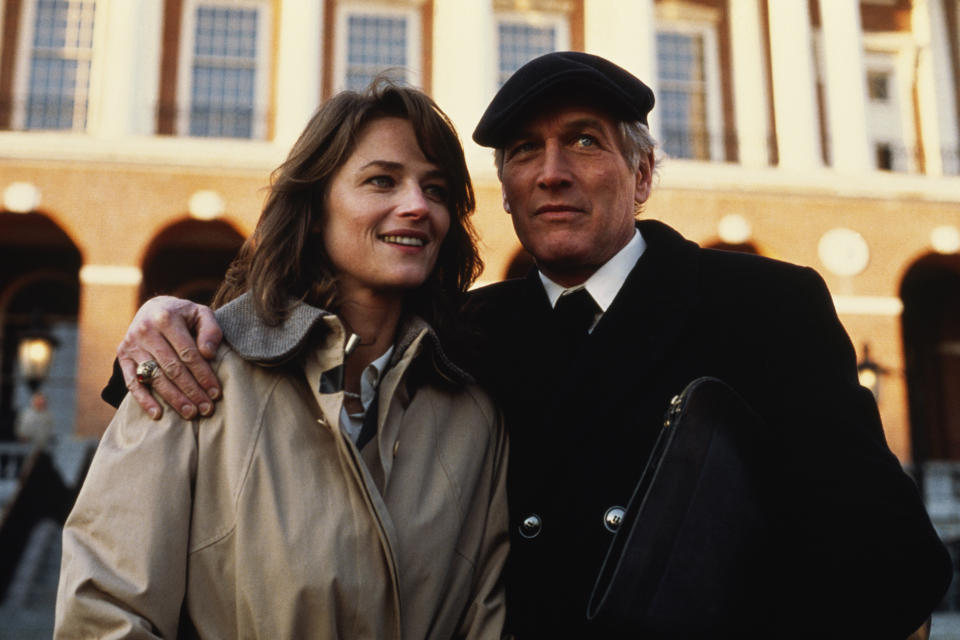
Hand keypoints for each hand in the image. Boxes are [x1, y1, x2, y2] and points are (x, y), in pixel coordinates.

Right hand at [118, 296, 222, 419]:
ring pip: (154, 377)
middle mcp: (146, 330)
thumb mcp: (201, 314)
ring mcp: (131, 344)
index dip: (203, 375)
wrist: (153, 308)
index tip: (216, 393)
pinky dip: (144, 400)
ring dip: (173, 398)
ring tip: (190, 413)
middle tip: (206, 409)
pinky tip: (158, 414)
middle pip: (172, 368)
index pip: (188, 353)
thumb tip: (209, 354)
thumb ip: (210, 330)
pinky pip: (131, 382)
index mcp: (166, 318)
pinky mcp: (122, 355)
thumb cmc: (183, 315)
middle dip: (191, 391)